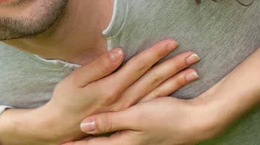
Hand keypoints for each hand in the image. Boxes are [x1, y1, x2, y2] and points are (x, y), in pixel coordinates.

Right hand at [0, 39, 199, 143]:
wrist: (60, 130)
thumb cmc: (65, 102)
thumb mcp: (75, 82)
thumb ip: (98, 67)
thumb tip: (119, 53)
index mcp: (112, 89)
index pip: (139, 66)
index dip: (155, 53)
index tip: (171, 42)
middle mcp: (125, 100)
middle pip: (154, 78)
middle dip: (174, 64)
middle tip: (192, 53)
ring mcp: (129, 111)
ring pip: (158, 91)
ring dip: (177, 78)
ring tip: (194, 67)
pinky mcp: (130, 118)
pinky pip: (154, 103)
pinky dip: (169, 93)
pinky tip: (180, 84)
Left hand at [68, 96, 226, 144]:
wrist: (196, 121)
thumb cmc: (166, 119)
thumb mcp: (135, 118)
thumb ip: (111, 122)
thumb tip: (85, 125)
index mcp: (123, 140)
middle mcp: (128, 143)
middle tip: (64, 144)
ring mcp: (136, 139)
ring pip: (111, 143)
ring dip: (97, 140)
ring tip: (79, 141)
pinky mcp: (144, 131)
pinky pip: (122, 138)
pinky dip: (111, 136)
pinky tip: (108, 135)